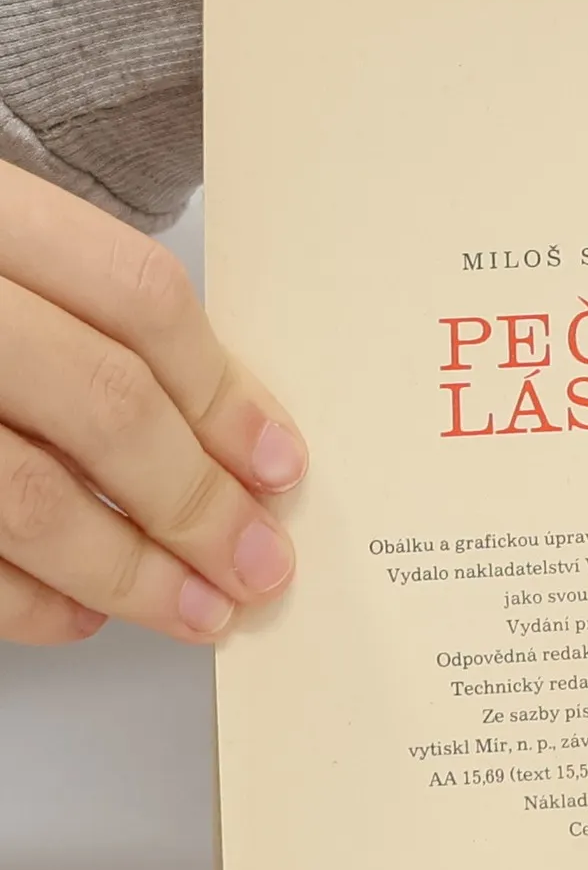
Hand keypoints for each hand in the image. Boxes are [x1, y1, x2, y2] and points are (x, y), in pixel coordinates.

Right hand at [0, 163, 305, 646]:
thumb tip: (239, 445)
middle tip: (256, 565)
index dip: (223, 394)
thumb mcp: (12, 257)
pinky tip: (81, 612)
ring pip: (33, 497)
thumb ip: (102, 325)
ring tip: (196, 608)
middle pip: (105, 404)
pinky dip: (29, 601)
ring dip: (130, 572)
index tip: (279, 468)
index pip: (138, 298)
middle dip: (197, 503)